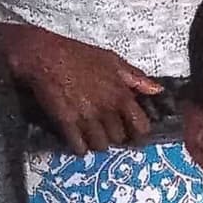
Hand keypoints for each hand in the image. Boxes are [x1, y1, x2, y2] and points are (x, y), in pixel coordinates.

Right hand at [0, 22, 165, 151]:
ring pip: (101, 146)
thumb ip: (136, 78)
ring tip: (91, 133)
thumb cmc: (78, 55)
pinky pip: (79, 147)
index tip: (134, 133)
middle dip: (114, 136)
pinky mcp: (67, 123)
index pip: (141, 126)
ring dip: (96, 142)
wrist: (44, 55)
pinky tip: (77, 139)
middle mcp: (106, 109)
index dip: (138, 133)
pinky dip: (79, 147)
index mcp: (121, 95)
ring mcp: (87, 117)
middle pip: (119, 139)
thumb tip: (157, 90)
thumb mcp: (112, 60)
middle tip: (106, 130)